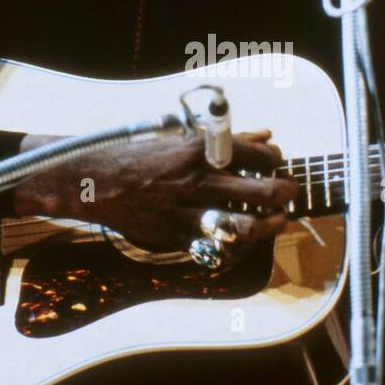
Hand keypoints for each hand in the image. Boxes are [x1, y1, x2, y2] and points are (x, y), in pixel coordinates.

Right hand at [12, 128, 298, 253]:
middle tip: (289, 192)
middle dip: (285, 193)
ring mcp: (188, 212)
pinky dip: (237, 247)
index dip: (276, 160)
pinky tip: (244, 240)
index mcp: (200, 151)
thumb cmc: (141, 155)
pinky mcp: (177, 236)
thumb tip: (266, 135)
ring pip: (246, 226)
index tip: (277, 162)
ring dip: (269, 225)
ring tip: (276, 219)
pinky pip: (217, 248)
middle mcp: (198, 181)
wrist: (95, 182)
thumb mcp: (182, 138)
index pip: (258, 155)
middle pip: (262, 191)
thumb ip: (228, 139)